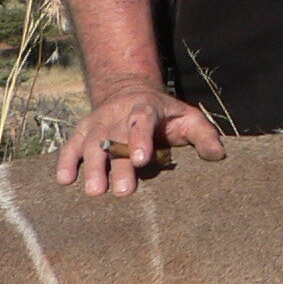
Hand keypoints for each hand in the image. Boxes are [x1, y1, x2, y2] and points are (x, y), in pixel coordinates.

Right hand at [56, 79, 226, 196]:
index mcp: (145, 108)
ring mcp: (97, 123)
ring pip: (91, 145)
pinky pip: (71, 146)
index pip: (142, 121)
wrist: (129, 91)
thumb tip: (218, 155)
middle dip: (117, 165)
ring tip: (94, 192)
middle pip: (115, 139)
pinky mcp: (82, 132)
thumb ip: (204, 135)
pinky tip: (64, 180)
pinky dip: (66, 162)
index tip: (141, 160)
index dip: (140, 139)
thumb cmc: (165, 114)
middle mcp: (117, 115)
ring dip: (91, 168)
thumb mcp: (188, 117)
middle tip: (122, 192)